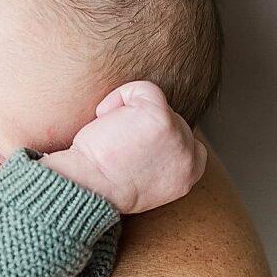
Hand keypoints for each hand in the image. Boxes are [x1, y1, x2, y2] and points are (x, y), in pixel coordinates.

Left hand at [46, 81, 207, 213]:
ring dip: (127, 113)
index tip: (131, 148)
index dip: (157, 135)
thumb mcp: (148, 179)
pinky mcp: (160, 117)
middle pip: (169, 117)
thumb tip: (154, 133)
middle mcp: (189, 156)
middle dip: (140, 124)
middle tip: (117, 147)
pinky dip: (119, 96)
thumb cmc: (103, 184)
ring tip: (112, 137)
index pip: (186, 137)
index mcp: (189, 173)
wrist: (87, 187)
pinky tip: (105, 118)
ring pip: (153, 102)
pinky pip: (143, 89)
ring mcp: (178, 135)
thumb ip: (162, 158)